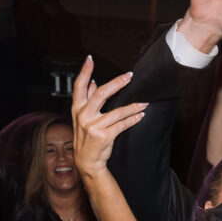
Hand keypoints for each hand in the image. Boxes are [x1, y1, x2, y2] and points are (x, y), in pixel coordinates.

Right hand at [71, 57, 147, 177]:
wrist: (87, 161)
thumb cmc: (86, 137)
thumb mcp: (83, 117)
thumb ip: (88, 100)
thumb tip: (94, 82)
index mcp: (77, 109)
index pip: (79, 86)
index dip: (84, 71)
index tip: (90, 59)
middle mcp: (83, 116)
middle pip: (100, 94)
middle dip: (117, 83)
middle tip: (129, 76)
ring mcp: (93, 126)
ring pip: (117, 112)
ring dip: (133, 106)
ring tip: (144, 103)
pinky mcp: (103, 136)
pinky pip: (122, 124)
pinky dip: (133, 119)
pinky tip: (140, 115)